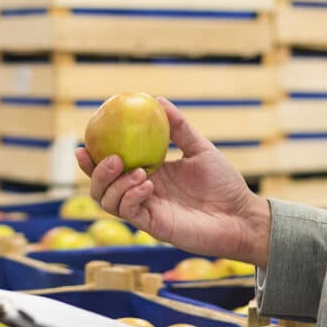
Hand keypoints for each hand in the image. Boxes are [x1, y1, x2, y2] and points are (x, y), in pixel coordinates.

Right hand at [75, 97, 270, 264]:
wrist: (240, 215)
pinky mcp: (153, 226)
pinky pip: (129, 212)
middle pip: (101, 186)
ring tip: (138, 171)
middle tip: (111, 158)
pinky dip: (131, 196)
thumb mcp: (200, 148)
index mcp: (148, 173)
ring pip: (108, 201)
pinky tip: (147, 185)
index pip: (111, 167)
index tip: (85, 141)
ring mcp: (146, 210)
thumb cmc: (224, 184)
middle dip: (96, 172)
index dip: (93, 157)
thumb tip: (157, 100)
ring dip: (116, 185)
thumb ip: (178, 128)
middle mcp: (141, 192)